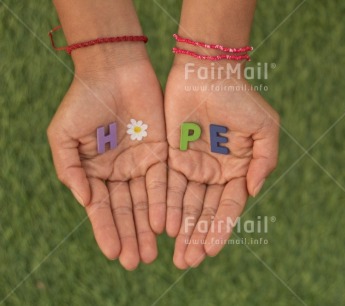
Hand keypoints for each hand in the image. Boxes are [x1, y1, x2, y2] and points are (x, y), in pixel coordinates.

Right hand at [47, 58, 166, 269]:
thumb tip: (86, 201)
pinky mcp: (162, 152)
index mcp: (95, 171)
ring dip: (148, 228)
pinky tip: (164, 224)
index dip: (106, 231)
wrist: (114, 71)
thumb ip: (70, 170)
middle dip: (130, 236)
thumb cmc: (84, 100)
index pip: (102, 209)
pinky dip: (163, 203)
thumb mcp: (63, 136)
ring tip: (151, 254)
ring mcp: (141, 163)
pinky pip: (163, 182)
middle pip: (126, 211)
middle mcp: (119, 172)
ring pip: (146, 202)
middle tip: (135, 262)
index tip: (112, 254)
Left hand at [164, 59, 278, 268]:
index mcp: (238, 169)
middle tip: (189, 262)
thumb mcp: (265, 128)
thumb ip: (265, 161)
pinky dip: (165, 206)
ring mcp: (192, 166)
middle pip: (205, 212)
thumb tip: (253, 192)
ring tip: (176, 255)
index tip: (212, 250)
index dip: (221, 228)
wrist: (207, 72)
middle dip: (198, 237)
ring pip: (185, 205)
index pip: (229, 206)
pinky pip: (167, 185)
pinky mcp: (170, 156)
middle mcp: (215, 173)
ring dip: (182, 230)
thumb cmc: (240, 98)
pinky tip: (163, 227)